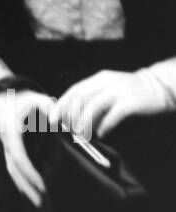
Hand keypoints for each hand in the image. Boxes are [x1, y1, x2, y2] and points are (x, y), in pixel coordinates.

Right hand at [0, 89, 54, 208]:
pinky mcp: (10, 150)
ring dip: (26, 187)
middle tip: (41, 204)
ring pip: (14, 171)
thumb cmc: (24, 98)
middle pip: (14, 170)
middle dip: (27, 188)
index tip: (43, 185)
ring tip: (40, 203)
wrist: (4, 96)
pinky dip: (24, 180)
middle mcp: (7, 142)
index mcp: (12, 131)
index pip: (19, 157)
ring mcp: (7, 147)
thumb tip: (58, 125)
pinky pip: (16, 168)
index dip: (30, 173)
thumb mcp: (40, 100)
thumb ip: (51, 110)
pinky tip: (37, 190)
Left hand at [55, 69, 169, 139]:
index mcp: (99, 78)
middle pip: (81, 98)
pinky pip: (113, 115)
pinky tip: (101, 133)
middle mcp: (107, 82)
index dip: (62, 104)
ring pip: (94, 106)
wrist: (158, 86)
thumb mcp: (110, 88)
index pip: (75, 90)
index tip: (53, 118)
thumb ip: (94, 97)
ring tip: (82, 133)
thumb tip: (74, 116)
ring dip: (85, 121)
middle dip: (70, 115)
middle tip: (68, 129)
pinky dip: (104, 125)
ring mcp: (119, 91)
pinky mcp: (130, 102)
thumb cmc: (130, 91)